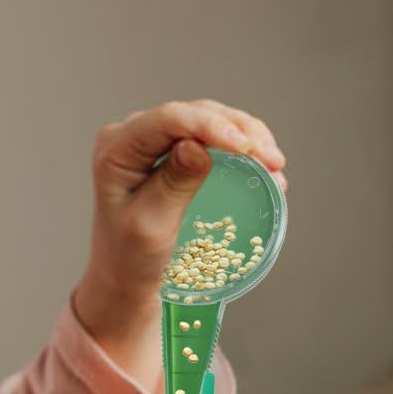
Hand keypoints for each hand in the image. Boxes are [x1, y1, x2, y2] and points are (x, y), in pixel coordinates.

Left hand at [73, 99, 286, 385]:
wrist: (125, 279)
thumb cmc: (130, 258)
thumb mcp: (150, 225)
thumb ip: (172, 184)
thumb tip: (198, 147)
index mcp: (117, 147)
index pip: (168, 120)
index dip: (211, 127)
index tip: (246, 147)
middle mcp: (133, 135)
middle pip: (194, 114)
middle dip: (238, 131)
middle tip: (273, 160)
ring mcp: (154, 142)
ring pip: (209, 122)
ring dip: (246, 137)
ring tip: (275, 165)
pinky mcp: (173, 153)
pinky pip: (212, 140)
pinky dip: (241, 149)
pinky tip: (265, 167)